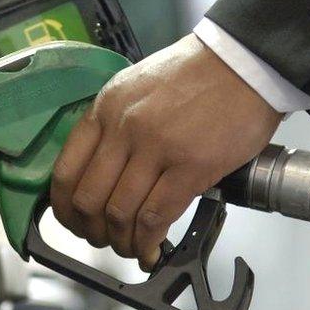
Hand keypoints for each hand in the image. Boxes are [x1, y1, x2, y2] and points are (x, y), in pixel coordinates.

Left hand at [50, 34, 281, 270]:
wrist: (243, 61)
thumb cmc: (197, 73)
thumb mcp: (136, 88)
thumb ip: (115, 126)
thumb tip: (105, 174)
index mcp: (105, 109)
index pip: (66, 172)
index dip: (66, 209)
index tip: (76, 222)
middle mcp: (123, 128)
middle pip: (89, 200)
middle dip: (92, 232)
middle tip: (104, 241)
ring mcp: (156, 148)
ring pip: (120, 214)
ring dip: (122, 242)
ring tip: (132, 248)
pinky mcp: (190, 167)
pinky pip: (155, 216)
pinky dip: (149, 241)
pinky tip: (153, 248)